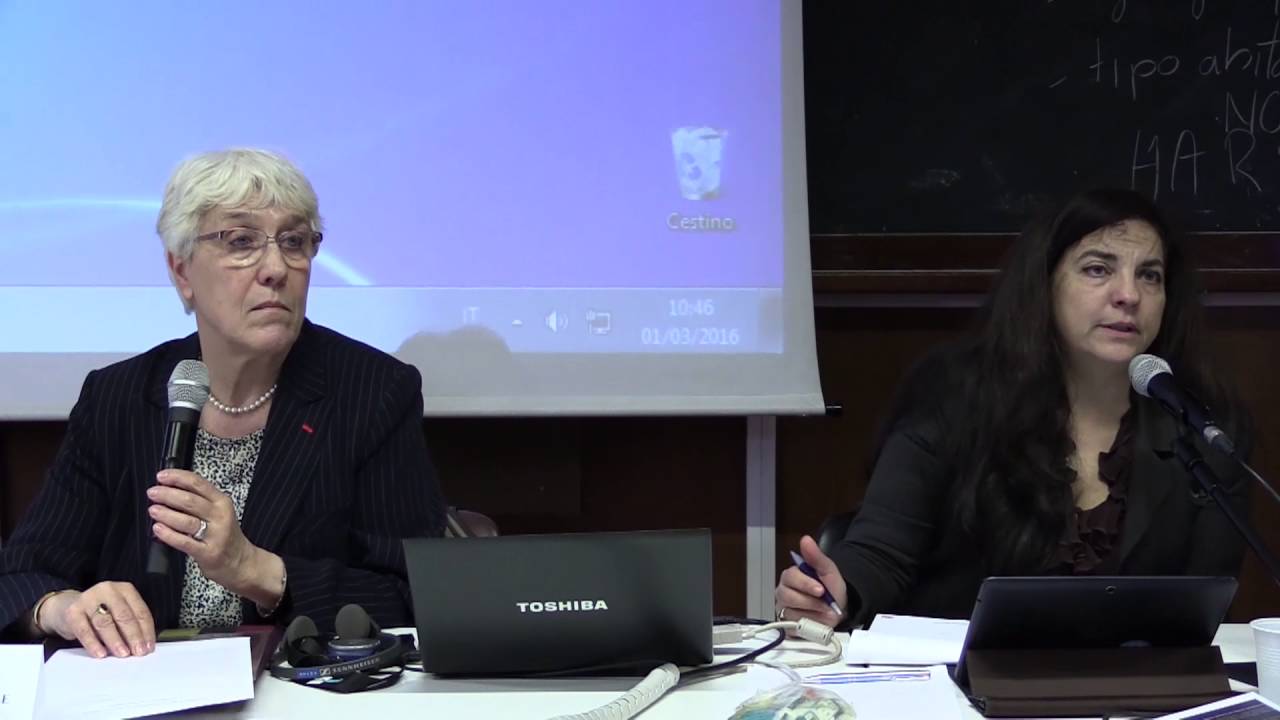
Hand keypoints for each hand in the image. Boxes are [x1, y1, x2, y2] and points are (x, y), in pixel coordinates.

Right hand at [40, 582, 154, 657]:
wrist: (68, 606)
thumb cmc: (100, 611)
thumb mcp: (118, 612)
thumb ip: (131, 624)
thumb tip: (143, 645)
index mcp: (125, 590)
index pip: (140, 611)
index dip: (146, 631)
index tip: (148, 647)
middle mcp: (108, 590)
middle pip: (124, 615)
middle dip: (133, 636)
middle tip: (138, 651)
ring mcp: (89, 599)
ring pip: (105, 622)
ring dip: (115, 640)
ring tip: (123, 653)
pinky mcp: (73, 611)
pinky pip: (84, 630)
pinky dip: (94, 643)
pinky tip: (101, 653)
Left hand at [148, 469, 261, 595]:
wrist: (241, 562)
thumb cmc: (225, 536)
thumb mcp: (219, 512)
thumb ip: (199, 501)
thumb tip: (169, 489)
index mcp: (222, 502)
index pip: (198, 483)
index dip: (177, 477)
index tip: (161, 476)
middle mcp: (220, 516)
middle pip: (190, 500)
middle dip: (168, 494)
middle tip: (153, 493)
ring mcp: (215, 535)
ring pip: (187, 520)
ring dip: (167, 514)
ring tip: (153, 510)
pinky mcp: (208, 553)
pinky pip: (185, 542)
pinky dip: (169, 534)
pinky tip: (158, 529)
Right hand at [774, 534, 847, 626]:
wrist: (840, 609)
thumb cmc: (831, 588)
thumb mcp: (827, 570)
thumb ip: (815, 556)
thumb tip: (805, 539)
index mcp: (790, 577)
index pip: (790, 578)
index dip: (806, 584)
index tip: (821, 590)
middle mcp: (783, 593)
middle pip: (788, 597)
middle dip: (811, 602)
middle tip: (826, 605)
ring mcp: (784, 610)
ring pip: (791, 614)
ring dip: (812, 615)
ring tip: (825, 614)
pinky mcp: (788, 626)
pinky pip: (794, 628)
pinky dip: (809, 627)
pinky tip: (817, 622)